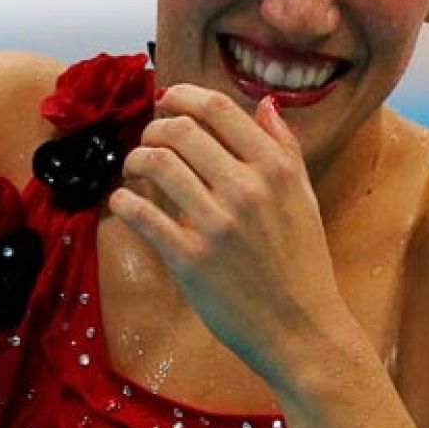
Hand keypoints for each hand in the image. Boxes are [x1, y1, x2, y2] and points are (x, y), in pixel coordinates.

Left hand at [108, 84, 350, 387]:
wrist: (303, 331)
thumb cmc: (302, 263)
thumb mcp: (304, 198)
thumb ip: (284, 148)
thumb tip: (265, 103)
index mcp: (275, 169)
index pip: (218, 108)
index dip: (183, 95)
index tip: (167, 100)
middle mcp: (246, 189)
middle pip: (179, 130)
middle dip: (153, 128)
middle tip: (148, 140)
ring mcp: (216, 224)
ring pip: (156, 164)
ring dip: (134, 160)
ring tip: (134, 170)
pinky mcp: (189, 259)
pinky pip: (141, 213)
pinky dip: (124, 200)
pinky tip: (126, 202)